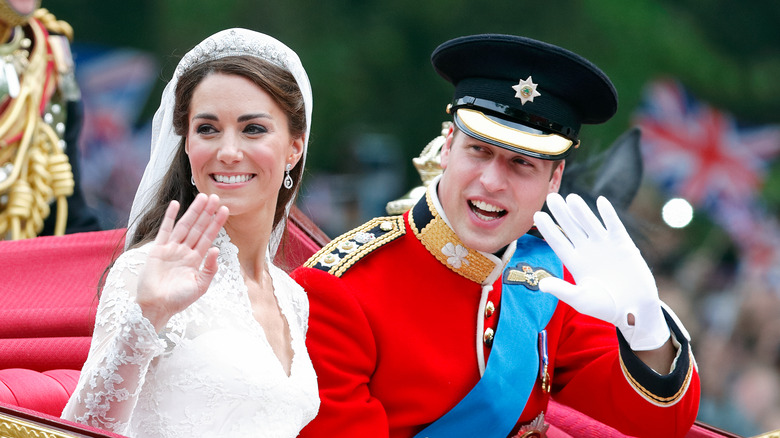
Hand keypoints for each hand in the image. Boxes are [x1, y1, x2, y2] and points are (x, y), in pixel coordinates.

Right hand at [136, 193, 228, 331]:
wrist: (156, 307)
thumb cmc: (178, 300)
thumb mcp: (200, 286)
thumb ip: (210, 268)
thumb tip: (216, 249)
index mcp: (196, 260)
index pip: (208, 237)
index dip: (216, 223)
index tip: (225, 210)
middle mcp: (185, 252)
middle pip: (198, 227)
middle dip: (207, 213)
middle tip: (216, 197)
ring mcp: (171, 249)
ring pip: (185, 226)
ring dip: (193, 211)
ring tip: (202, 197)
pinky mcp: (158, 250)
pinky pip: (165, 230)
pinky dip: (170, 217)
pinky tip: (176, 204)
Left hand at [533, 193, 668, 350]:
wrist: (635, 310)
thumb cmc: (606, 307)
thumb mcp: (581, 299)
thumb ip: (562, 290)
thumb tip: (541, 285)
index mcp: (574, 262)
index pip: (558, 242)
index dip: (548, 229)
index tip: (537, 215)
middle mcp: (587, 251)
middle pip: (571, 228)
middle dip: (561, 213)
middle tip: (550, 196)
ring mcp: (605, 246)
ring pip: (589, 223)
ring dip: (581, 210)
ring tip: (570, 197)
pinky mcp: (623, 245)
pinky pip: (614, 226)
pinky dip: (608, 214)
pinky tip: (601, 201)